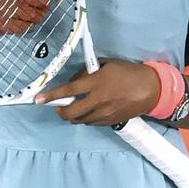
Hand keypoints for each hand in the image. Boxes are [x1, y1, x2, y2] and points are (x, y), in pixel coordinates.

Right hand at [0, 0, 51, 36]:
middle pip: (42, 1)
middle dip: (43, 7)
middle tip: (39, 9)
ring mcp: (9, 7)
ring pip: (36, 15)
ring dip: (36, 18)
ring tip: (30, 16)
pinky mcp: (6, 22)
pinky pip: (27, 26)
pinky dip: (28, 26)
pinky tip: (22, 23)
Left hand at [35, 60, 159, 125]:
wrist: (150, 89)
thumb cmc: (128, 72)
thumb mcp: (107, 64)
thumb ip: (88, 71)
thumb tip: (74, 82)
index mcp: (96, 82)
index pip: (69, 91)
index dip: (51, 96)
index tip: (38, 100)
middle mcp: (98, 100)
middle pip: (71, 112)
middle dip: (60, 111)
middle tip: (58, 106)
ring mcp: (104, 113)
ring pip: (80, 120)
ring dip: (73, 115)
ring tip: (74, 108)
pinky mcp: (110, 121)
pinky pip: (91, 123)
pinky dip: (86, 118)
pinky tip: (89, 111)